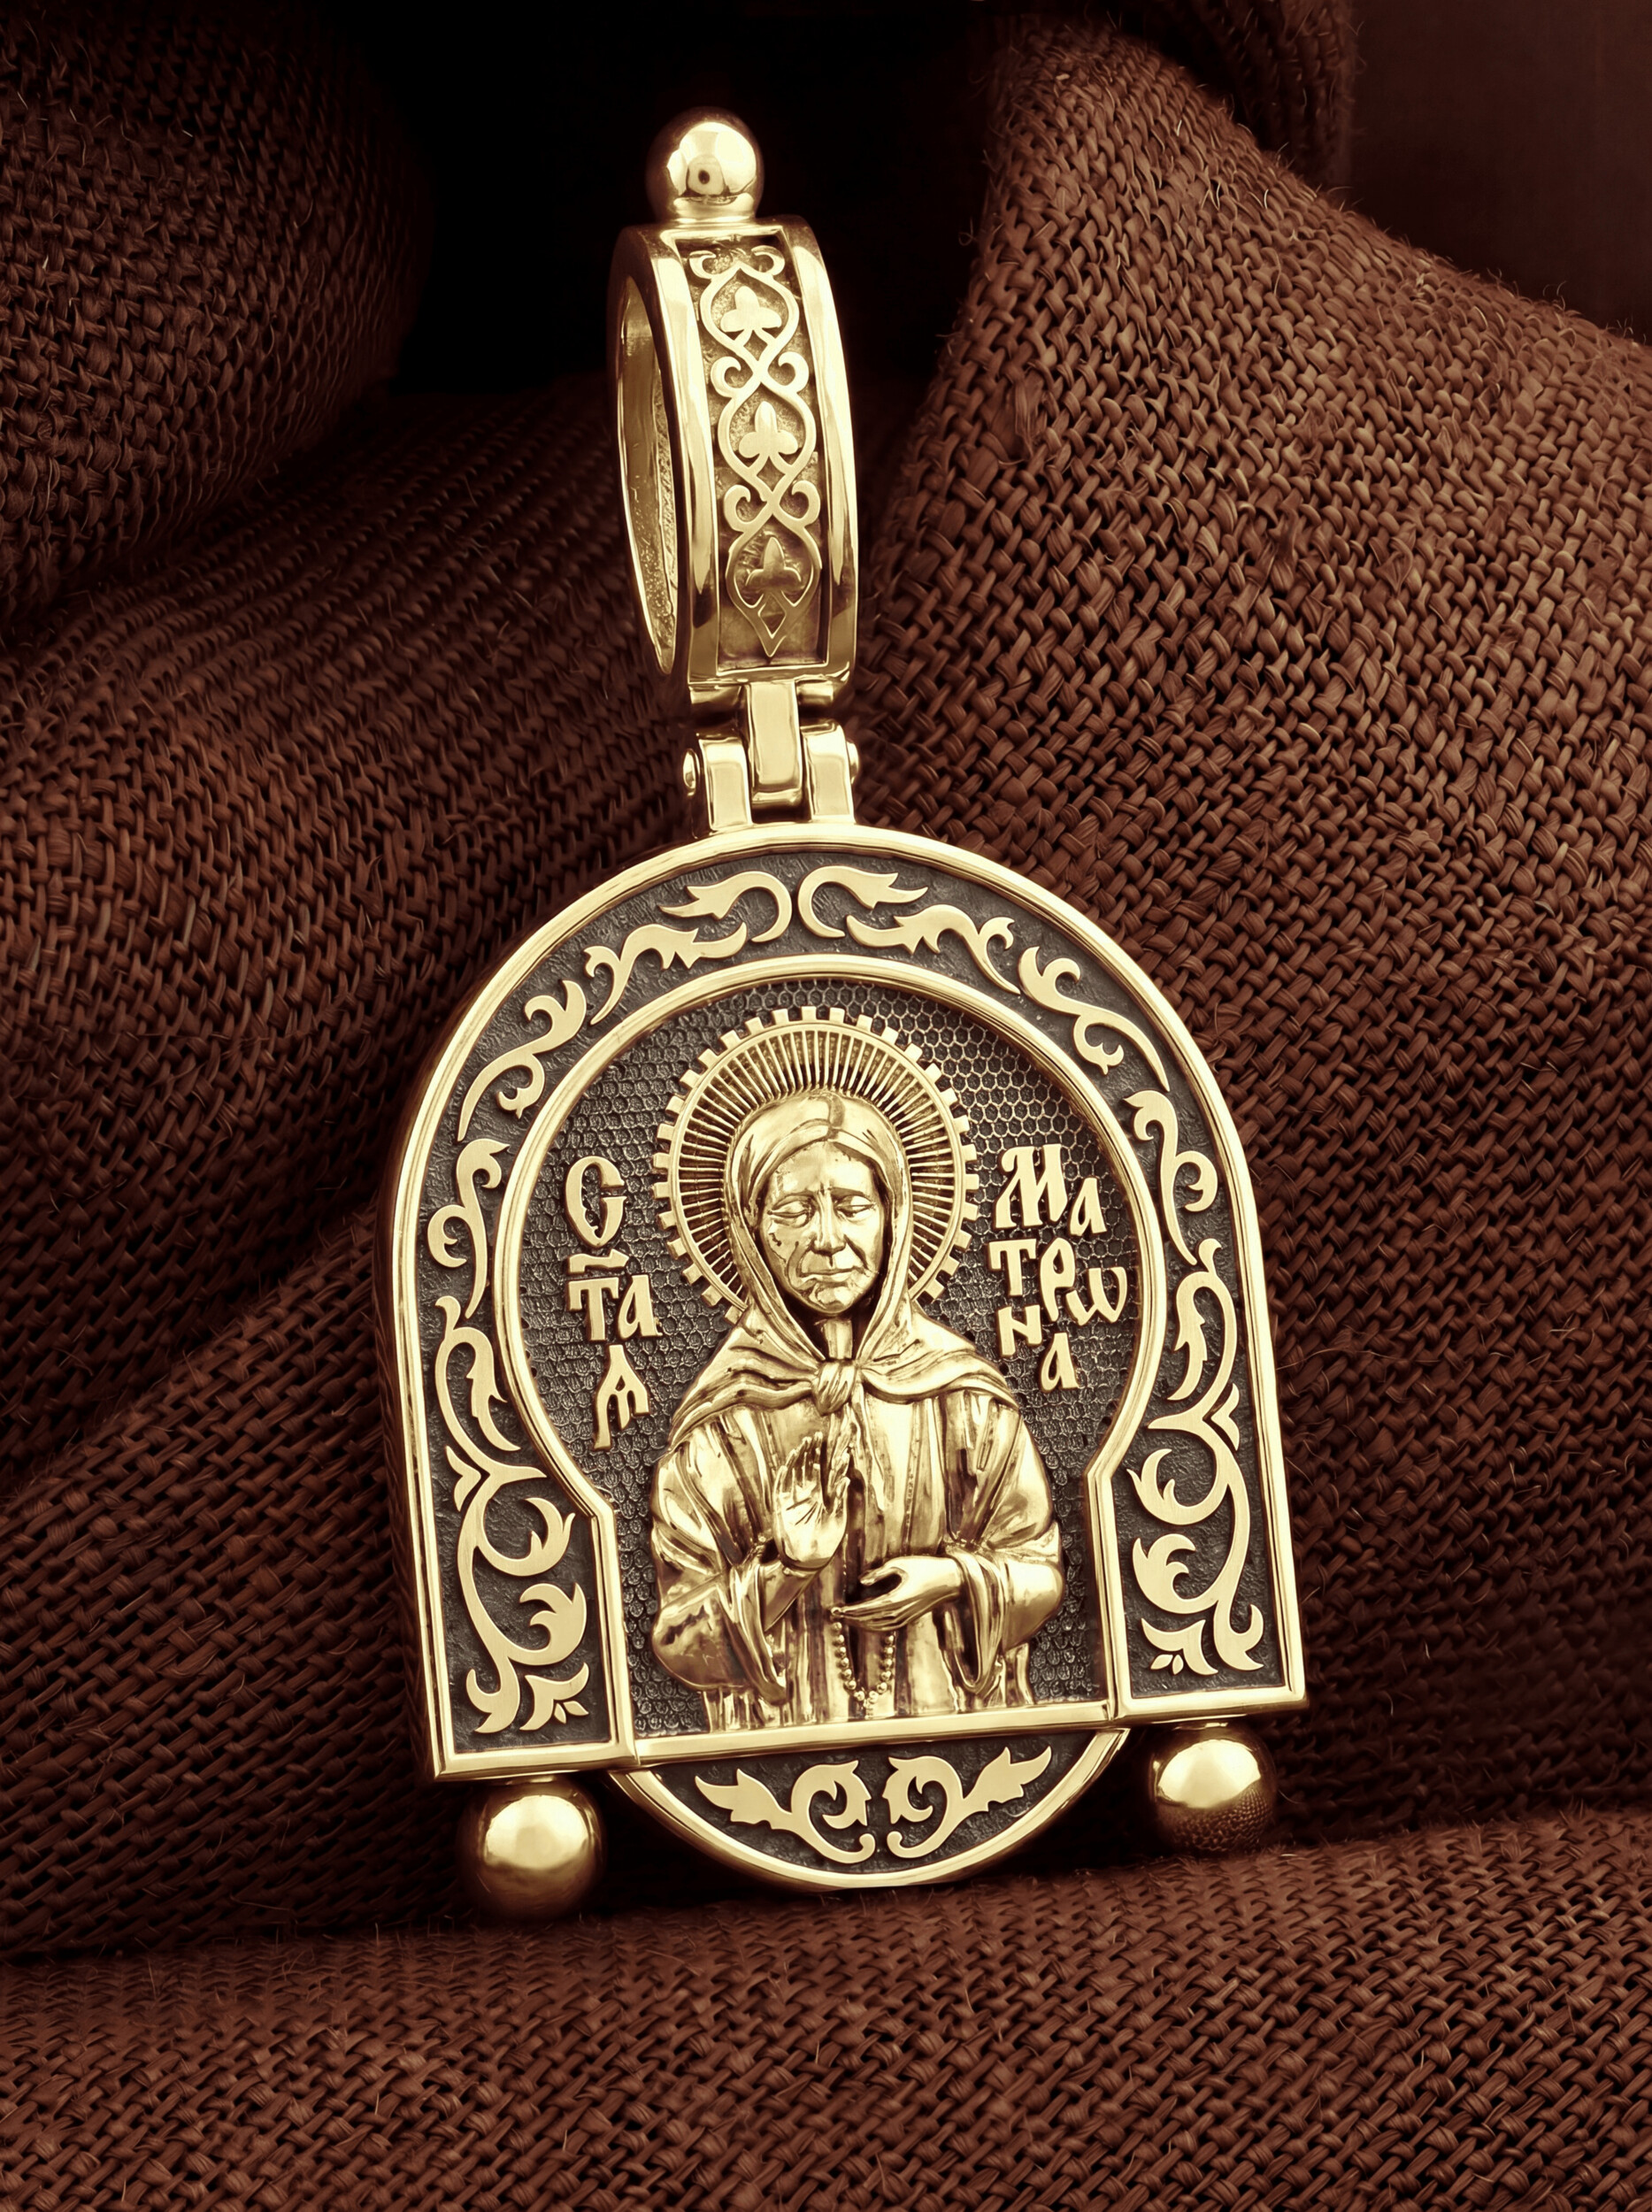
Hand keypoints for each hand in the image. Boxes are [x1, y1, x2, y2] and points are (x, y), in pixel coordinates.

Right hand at [771, 1430, 849, 1574]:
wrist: (809, 1559)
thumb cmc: (825, 1541)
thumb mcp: (838, 1518)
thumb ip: (840, 1498)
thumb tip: (847, 1478)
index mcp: (819, 1495)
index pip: (819, 1470)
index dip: (820, 1455)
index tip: (823, 1441)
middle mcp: (805, 1494)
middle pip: (806, 1467)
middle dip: (809, 1452)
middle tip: (813, 1436)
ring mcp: (792, 1500)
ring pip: (793, 1474)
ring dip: (797, 1460)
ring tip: (802, 1445)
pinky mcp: (781, 1508)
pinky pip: (780, 1489)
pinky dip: (783, 1477)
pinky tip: (787, 1466)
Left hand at [834, 1552, 963, 1632]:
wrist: (950, 1580)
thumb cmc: (926, 1567)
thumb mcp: (901, 1563)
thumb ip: (880, 1572)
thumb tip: (862, 1581)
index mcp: (897, 1599)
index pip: (867, 1609)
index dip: (850, 1610)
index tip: (837, 1609)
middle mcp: (900, 1612)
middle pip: (870, 1620)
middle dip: (851, 1618)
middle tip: (836, 1615)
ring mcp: (906, 1617)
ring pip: (878, 1626)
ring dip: (861, 1624)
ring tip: (847, 1619)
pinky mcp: (910, 1618)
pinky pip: (888, 1627)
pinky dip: (874, 1626)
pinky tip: (867, 1623)